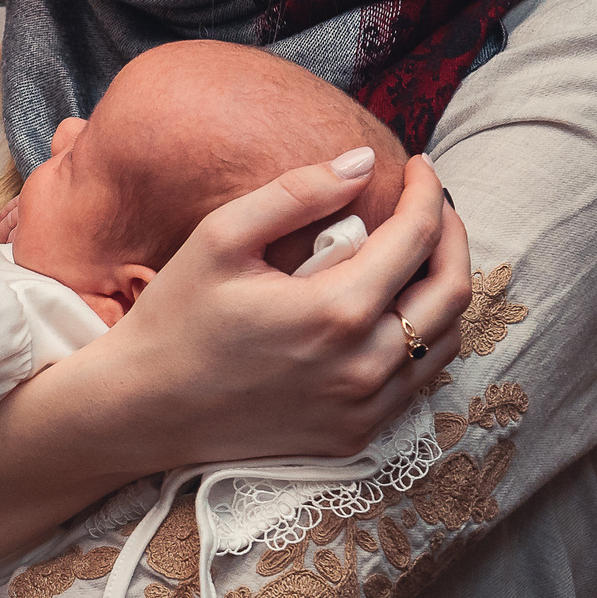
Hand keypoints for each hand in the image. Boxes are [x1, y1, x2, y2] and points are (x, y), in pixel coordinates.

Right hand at [117, 151, 472, 464]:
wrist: (143, 408)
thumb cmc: (176, 317)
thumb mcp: (221, 237)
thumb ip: (297, 192)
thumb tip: (364, 162)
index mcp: (336, 311)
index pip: (418, 237)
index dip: (428, 192)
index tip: (419, 166)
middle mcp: (364, 366)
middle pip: (453, 292)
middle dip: (451, 235)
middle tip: (431, 205)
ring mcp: (364, 408)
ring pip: (446, 341)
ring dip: (442, 289)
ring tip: (415, 256)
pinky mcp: (355, 435)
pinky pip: (416, 382)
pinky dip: (420, 339)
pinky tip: (390, 312)